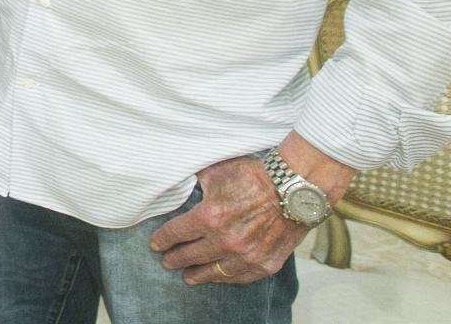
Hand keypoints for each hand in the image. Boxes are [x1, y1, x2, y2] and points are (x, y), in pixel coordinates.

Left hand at [150, 146, 338, 284]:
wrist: (295, 187)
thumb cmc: (255, 175)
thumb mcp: (217, 171)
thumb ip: (196, 181)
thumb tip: (180, 183)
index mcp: (210, 217)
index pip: (176, 234)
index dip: (163, 240)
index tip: (156, 245)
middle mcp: (226, 240)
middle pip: (191, 256)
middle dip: (175, 260)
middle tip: (167, 262)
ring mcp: (247, 255)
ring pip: (215, 272)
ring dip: (198, 275)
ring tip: (188, 276)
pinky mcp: (266, 263)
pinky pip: (241, 277)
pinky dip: (226, 279)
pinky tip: (218, 277)